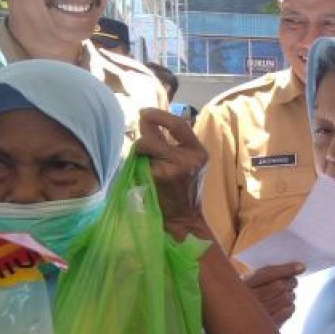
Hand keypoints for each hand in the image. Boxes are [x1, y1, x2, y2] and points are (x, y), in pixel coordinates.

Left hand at [135, 107, 209, 238]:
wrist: (186, 221)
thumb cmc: (184, 192)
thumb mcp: (187, 164)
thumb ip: (174, 145)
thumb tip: (150, 122)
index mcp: (198, 152)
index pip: (179, 125)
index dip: (160, 116)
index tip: (144, 112)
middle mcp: (190, 158)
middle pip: (153, 136)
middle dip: (141, 139)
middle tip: (140, 145)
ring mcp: (174, 168)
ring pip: (144, 147)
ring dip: (139, 155)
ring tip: (146, 169)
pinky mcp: (159, 178)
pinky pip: (138, 164)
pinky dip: (136, 169)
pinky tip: (143, 180)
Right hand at [243, 262, 303, 325]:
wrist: (239, 320)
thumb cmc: (251, 294)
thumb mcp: (254, 280)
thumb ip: (274, 272)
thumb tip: (301, 267)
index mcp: (244, 284)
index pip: (268, 273)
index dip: (287, 269)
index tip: (302, 267)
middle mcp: (249, 298)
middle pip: (279, 285)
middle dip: (291, 282)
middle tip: (292, 283)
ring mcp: (258, 313)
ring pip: (286, 298)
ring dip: (291, 295)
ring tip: (287, 295)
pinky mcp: (267, 325)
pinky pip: (287, 312)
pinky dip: (291, 307)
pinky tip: (286, 306)